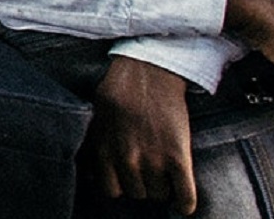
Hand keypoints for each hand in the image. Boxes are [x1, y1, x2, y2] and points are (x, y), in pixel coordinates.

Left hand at [86, 56, 196, 215]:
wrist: (150, 69)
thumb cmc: (120, 89)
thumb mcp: (97, 116)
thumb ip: (93, 147)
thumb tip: (88, 175)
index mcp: (104, 150)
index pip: (111, 191)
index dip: (122, 184)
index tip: (130, 176)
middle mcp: (126, 160)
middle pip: (137, 193)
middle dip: (143, 181)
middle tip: (150, 165)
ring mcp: (152, 160)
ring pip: (159, 194)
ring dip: (164, 185)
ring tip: (166, 168)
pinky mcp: (178, 157)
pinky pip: (184, 196)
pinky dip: (185, 203)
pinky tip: (184, 204)